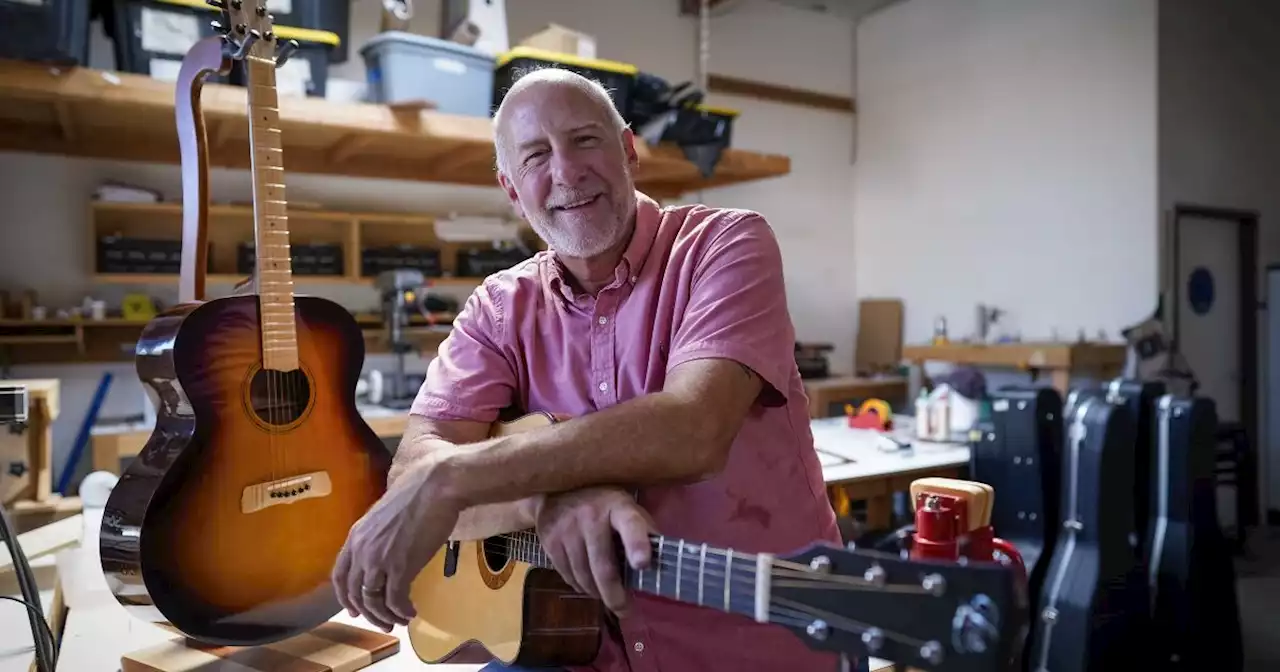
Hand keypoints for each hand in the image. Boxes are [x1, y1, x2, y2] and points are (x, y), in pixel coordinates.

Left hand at [331, 463, 460, 631]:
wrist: (435, 487)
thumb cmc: (417, 495)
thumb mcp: (385, 517)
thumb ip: (378, 537)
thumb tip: (386, 553)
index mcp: (355, 536)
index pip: (339, 576)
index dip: (345, 597)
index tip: (354, 610)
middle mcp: (361, 551)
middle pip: (355, 593)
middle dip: (368, 613)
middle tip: (384, 623)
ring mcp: (379, 560)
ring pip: (374, 601)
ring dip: (386, 616)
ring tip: (400, 620)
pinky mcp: (400, 567)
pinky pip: (395, 601)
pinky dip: (402, 612)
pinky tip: (411, 613)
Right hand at [536, 487, 656, 616]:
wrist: (558, 489)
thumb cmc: (604, 504)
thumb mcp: (627, 508)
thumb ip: (643, 533)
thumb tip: (665, 565)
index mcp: (619, 506)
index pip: (631, 524)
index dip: (637, 545)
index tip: (643, 564)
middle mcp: (591, 516)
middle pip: (604, 567)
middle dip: (615, 596)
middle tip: (624, 610)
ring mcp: (567, 528)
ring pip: (584, 577)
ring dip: (596, 592)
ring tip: (605, 595)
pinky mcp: (550, 540)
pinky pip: (567, 575)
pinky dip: (579, 585)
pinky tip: (587, 583)